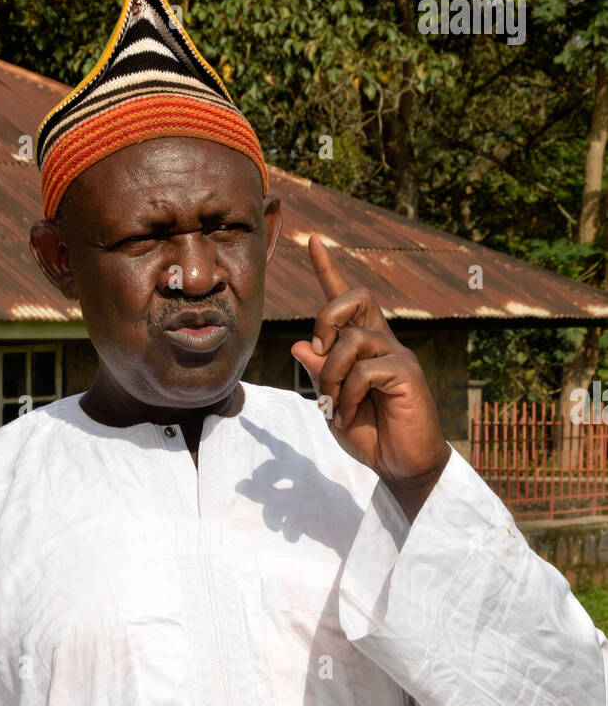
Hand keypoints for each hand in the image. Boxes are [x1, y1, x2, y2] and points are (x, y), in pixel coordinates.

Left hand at [291, 234, 450, 518]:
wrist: (401, 465)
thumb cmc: (371, 434)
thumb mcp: (333, 403)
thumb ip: (319, 375)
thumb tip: (299, 344)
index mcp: (363, 346)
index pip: (345, 300)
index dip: (327, 270)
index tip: (310, 240)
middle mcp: (382, 343)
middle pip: (355, 297)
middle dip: (325, 318)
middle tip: (318, 353)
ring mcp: (397, 356)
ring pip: (352, 340)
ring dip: (330, 375)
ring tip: (332, 406)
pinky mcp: (406, 374)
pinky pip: (364, 371)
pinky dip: (346, 396)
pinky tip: (348, 415)